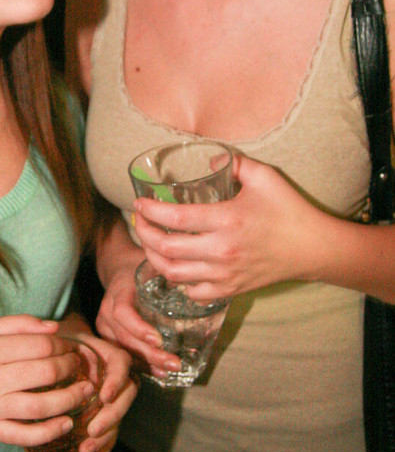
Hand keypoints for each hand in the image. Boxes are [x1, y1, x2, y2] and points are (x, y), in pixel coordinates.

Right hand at [0, 315, 93, 446]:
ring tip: (85, 392)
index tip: (70, 347)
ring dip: (70, 399)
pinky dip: (49, 432)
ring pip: (41, 405)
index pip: (40, 345)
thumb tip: (53, 327)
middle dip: (71, 368)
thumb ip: (17, 324)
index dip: (63, 345)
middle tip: (79, 366)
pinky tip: (66, 423)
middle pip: (45, 372)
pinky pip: (25, 435)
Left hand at [56, 322, 138, 451]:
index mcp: (106, 353)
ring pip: (119, 417)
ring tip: (86, 451)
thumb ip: (57, 341)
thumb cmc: (55, 343)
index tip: (104, 396)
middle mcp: (114, 375)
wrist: (53, 354)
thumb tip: (51, 346)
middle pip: (127, 395)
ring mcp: (111, 396)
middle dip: (112, 416)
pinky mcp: (103, 414)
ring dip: (106, 436)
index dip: (116, 381)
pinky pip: (110, 432)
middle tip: (92, 430)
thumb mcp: (56, 337)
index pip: (121, 364)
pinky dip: (103, 447)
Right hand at [94, 261, 180, 382]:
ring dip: (147, 363)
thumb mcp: (151, 267)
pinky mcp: (108, 336)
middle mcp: (107, 310)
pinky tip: (158, 372)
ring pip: (123, 349)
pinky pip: (122, 353)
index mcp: (118, 291)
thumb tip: (196, 286)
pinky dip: (140, 364)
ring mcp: (105, 325)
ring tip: (169, 371)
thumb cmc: (139, 269)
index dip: (139, 328)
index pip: (122, 312)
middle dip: (149, 354)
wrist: (118, 270)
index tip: (159, 340)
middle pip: (125, 337)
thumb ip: (168, 276)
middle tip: (174, 363)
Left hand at [133, 153, 331, 299]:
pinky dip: (177, 281)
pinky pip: (193, 292)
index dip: (150, 211)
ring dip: (154, 258)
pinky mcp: (231, 288)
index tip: (138, 203)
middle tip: (139, 220)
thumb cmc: (288, 210)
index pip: (175, 219)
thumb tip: (207, 159)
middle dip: (144, 233)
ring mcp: (225, 274)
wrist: (313, 248)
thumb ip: (234, 163)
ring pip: (174, 274)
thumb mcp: (264, 177)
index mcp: (227, 220)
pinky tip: (174, 267)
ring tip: (149, 243)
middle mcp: (221, 251)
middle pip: (166, 249)